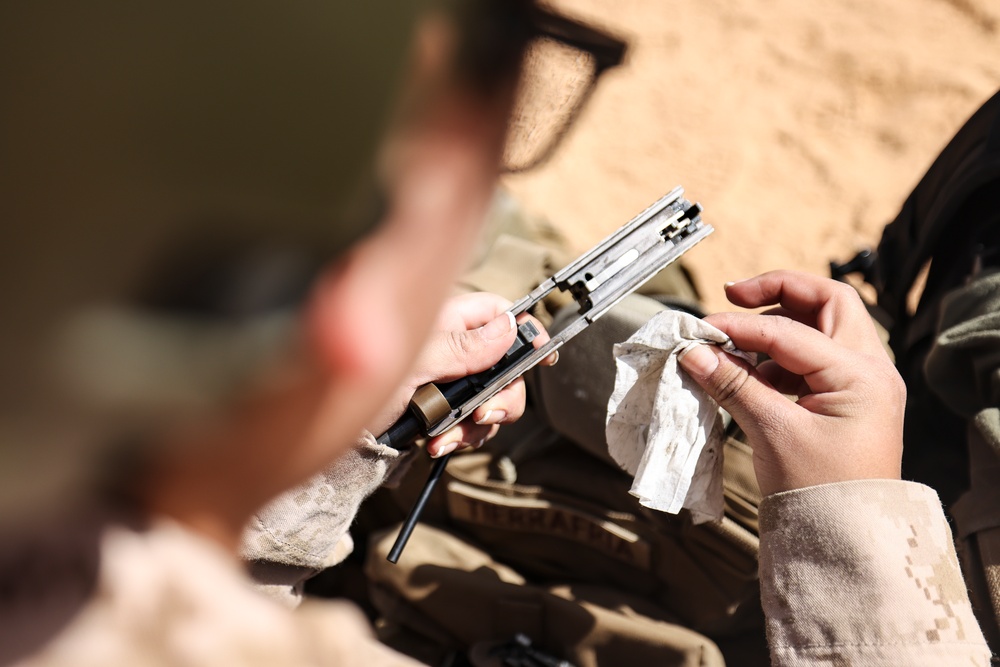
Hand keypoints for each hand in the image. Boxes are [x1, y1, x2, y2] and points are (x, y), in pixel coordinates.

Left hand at [369, 292, 554, 456]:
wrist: (334, 436)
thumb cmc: (359, 383)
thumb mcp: (414, 361)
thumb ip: (462, 346)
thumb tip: (507, 328)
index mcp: (445, 322)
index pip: (497, 313)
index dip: (523, 330)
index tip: (543, 351)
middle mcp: (451, 351)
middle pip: (505, 365)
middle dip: (503, 394)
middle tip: (486, 411)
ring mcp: (447, 383)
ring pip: (493, 400)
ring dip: (480, 423)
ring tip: (451, 434)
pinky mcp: (441, 413)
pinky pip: (471, 426)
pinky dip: (460, 437)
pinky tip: (437, 443)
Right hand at [678, 271, 903, 496]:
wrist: (849, 540)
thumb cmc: (821, 493)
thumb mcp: (773, 433)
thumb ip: (734, 385)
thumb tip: (694, 352)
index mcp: (862, 376)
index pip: (790, 331)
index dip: (740, 327)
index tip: (701, 332)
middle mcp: (872, 370)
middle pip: (827, 302)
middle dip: (779, 293)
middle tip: (735, 296)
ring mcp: (864, 383)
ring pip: (823, 327)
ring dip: (779, 326)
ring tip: (738, 349)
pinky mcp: (850, 399)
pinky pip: (816, 358)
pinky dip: (783, 356)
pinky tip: (753, 375)